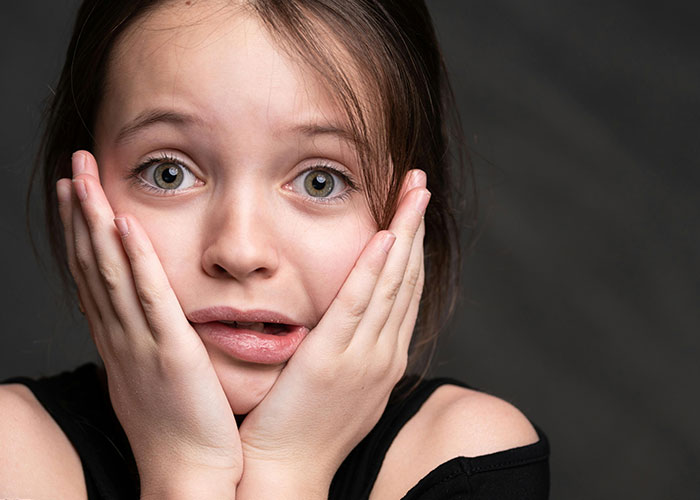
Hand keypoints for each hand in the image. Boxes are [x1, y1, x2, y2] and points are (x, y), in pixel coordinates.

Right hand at [57, 151, 241, 497]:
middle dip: (80, 212)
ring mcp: (140, 342)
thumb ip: (149, 341)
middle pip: (93, 263)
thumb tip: (150, 319)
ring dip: (95, 222)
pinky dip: (135, 259)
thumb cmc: (178, 428)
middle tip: (74, 166)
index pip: (93, 274)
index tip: (76, 192)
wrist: (187, 473)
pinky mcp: (170, 352)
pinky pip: (148, 298)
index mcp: (119, 340)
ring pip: (111, 272)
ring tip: (85, 178)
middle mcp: (120, 335)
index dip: (81, 231)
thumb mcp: (153, 376)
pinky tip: (124, 224)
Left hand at [237, 170, 428, 496]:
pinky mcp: (333, 359)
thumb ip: (346, 347)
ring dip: (404, 232)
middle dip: (416, 227)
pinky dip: (377, 267)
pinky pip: (360, 304)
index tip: (411, 210)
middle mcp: (384, 354)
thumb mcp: (336, 384)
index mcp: (384, 358)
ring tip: (413, 189)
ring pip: (393, 282)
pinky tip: (386, 234)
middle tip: (420, 183)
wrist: (284, 473)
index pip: (404, 290)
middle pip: (408, 278)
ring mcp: (364, 357)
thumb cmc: (301, 428)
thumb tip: (345, 320)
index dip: (411, 246)